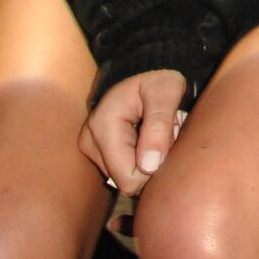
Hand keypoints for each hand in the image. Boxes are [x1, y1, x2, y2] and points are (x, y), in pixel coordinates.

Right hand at [78, 69, 186, 194]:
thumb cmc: (158, 82)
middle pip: (126, 181)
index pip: (128, 178)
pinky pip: (123, 172)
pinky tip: (144, 142)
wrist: (144, 76)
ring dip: (146, 162)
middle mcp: (89, 142)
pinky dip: (139, 161)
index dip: (154, 169)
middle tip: (164, 136)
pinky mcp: (96, 154)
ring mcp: (90, 150)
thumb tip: (149, 166)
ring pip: (125, 179)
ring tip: (154, 137)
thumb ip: (159, 126)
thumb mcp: (167, 92)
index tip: (168, 142)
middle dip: (151, 164)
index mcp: (103, 127)